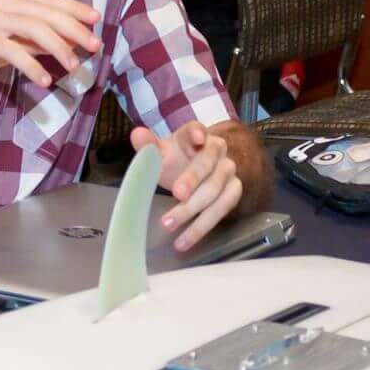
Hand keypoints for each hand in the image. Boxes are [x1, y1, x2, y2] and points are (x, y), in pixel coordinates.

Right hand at [0, 0, 99, 91]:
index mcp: (11, 0)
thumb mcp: (7, 42)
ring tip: (74, 66)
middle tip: (94, 45)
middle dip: (75, 29)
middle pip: (48, 13)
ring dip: (59, 48)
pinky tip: (44, 80)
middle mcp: (3, 3)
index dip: (75, 9)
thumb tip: (63, 45)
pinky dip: (32, 66)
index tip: (96, 20)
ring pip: (35, 29)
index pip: (50, 0)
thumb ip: (32, 40)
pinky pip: (14, 51)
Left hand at [132, 120, 242, 249]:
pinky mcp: (233, 192)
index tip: (196, 137)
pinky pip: (221, 211)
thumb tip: (136, 134)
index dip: (196, 133)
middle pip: (207, 163)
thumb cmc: (177, 161)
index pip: (196, 129)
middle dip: (193, 178)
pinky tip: (184, 240)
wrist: (198, 173)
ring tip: (167, 224)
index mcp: (196, 135)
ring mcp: (227, 171)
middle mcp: (217, 151)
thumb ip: (148, 146)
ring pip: (215, 190)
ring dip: (192, 209)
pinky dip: (201, 227)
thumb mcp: (161, 153)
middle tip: (176, 193)